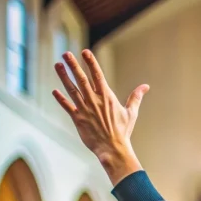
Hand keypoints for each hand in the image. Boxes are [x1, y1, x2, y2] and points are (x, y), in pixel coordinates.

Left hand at [52, 50, 147, 184]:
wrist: (113, 149)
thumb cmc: (123, 131)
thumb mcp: (131, 113)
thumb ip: (136, 97)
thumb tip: (145, 86)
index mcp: (107, 97)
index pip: (97, 75)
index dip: (91, 62)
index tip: (85, 52)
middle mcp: (94, 100)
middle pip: (82, 78)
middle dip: (73, 65)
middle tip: (66, 54)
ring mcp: (85, 109)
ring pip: (72, 89)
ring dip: (64, 77)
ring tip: (57, 65)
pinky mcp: (78, 119)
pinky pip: (67, 106)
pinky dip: (61, 99)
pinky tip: (55, 91)